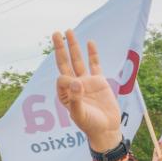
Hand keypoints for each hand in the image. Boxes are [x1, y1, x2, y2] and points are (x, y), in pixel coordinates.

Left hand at [53, 30, 121, 149]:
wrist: (106, 129)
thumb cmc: (90, 124)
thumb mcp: (79, 114)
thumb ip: (75, 99)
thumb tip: (76, 82)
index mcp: (65, 94)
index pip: (62, 78)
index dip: (67, 80)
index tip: (77, 87)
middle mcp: (74, 85)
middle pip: (64, 63)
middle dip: (59, 48)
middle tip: (55, 33)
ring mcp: (86, 82)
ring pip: (78, 60)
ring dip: (73, 46)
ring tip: (68, 31)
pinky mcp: (99, 81)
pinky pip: (94, 64)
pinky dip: (92, 54)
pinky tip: (89, 42)